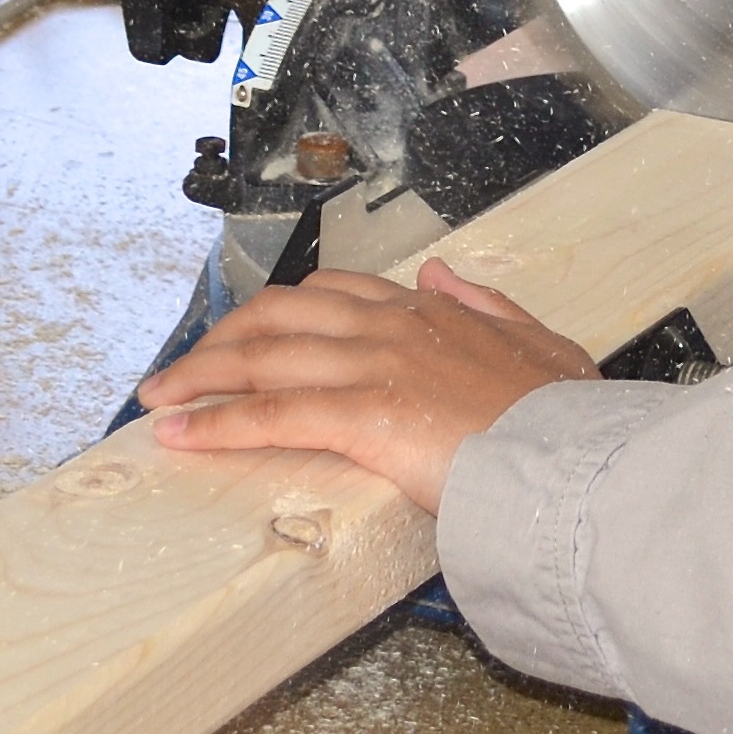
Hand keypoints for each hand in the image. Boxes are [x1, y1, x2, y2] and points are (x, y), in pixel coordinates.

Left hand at [141, 262, 598, 510]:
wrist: (574, 460)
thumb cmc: (567, 421)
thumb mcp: (544, 345)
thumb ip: (488, 305)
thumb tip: (439, 273)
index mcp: (431, 313)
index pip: (333, 293)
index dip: (279, 312)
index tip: (248, 333)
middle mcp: (391, 327)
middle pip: (279, 315)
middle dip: (223, 339)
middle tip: (184, 369)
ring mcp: (371, 367)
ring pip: (262, 357)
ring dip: (200, 376)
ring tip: (158, 398)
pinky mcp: (359, 416)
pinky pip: (270, 412)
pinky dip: (216, 422)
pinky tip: (179, 433)